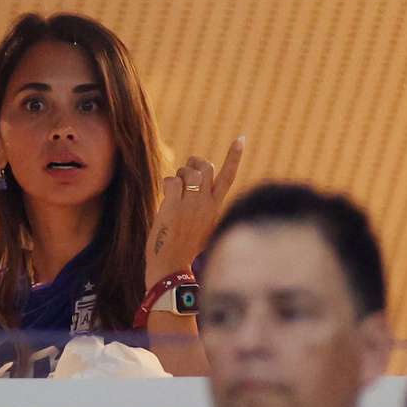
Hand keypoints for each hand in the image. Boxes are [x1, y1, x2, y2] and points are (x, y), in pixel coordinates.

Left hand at [145, 136, 244, 289]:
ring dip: (179, 175)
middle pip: (206, 167)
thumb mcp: (203, 227)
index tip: (241, 138)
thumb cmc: (184, 250)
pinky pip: (171, 181)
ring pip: (188, 172)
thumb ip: (203, 206)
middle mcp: (206, 204)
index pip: (228, 177)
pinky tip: (166, 198)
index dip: (234, 156)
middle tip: (185, 174)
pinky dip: (167, 184)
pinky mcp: (173, 207)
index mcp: (216, 208)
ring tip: (175, 191)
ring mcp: (191, 205)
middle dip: (194, 164)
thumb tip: (195, 185)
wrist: (172, 268)